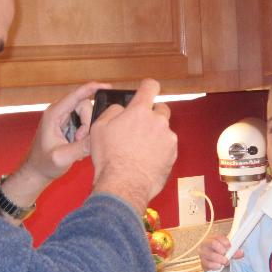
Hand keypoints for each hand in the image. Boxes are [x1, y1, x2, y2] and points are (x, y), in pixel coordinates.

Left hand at [22, 81, 110, 180]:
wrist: (37, 170)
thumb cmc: (44, 163)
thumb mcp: (63, 158)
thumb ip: (81, 148)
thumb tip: (99, 138)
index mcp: (54, 114)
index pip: (75, 95)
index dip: (91, 88)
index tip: (107, 86)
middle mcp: (59, 112)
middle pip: (84, 105)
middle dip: (88, 122)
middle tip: (80, 140)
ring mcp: (64, 117)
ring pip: (86, 113)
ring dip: (87, 129)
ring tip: (77, 144)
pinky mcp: (68, 124)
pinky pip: (84, 121)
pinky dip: (85, 132)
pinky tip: (78, 145)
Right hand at [91, 78, 176, 212]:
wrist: (124, 185)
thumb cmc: (109, 157)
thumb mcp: (99, 128)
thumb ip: (113, 112)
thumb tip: (121, 109)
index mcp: (139, 111)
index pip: (150, 86)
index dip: (147, 87)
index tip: (145, 91)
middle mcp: (158, 121)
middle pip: (161, 108)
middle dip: (152, 115)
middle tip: (139, 128)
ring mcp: (168, 138)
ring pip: (163, 129)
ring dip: (155, 135)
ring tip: (140, 150)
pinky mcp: (173, 154)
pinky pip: (167, 146)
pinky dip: (159, 150)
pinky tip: (147, 160)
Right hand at [199, 234, 243, 271]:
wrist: (218, 266)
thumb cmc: (224, 255)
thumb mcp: (230, 252)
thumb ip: (235, 252)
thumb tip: (241, 253)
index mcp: (213, 238)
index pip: (217, 236)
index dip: (224, 240)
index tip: (229, 246)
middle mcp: (206, 244)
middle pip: (212, 243)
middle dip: (221, 249)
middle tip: (227, 254)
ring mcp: (203, 254)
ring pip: (209, 254)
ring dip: (219, 258)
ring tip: (225, 262)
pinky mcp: (203, 263)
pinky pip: (207, 264)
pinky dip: (214, 265)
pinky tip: (219, 266)